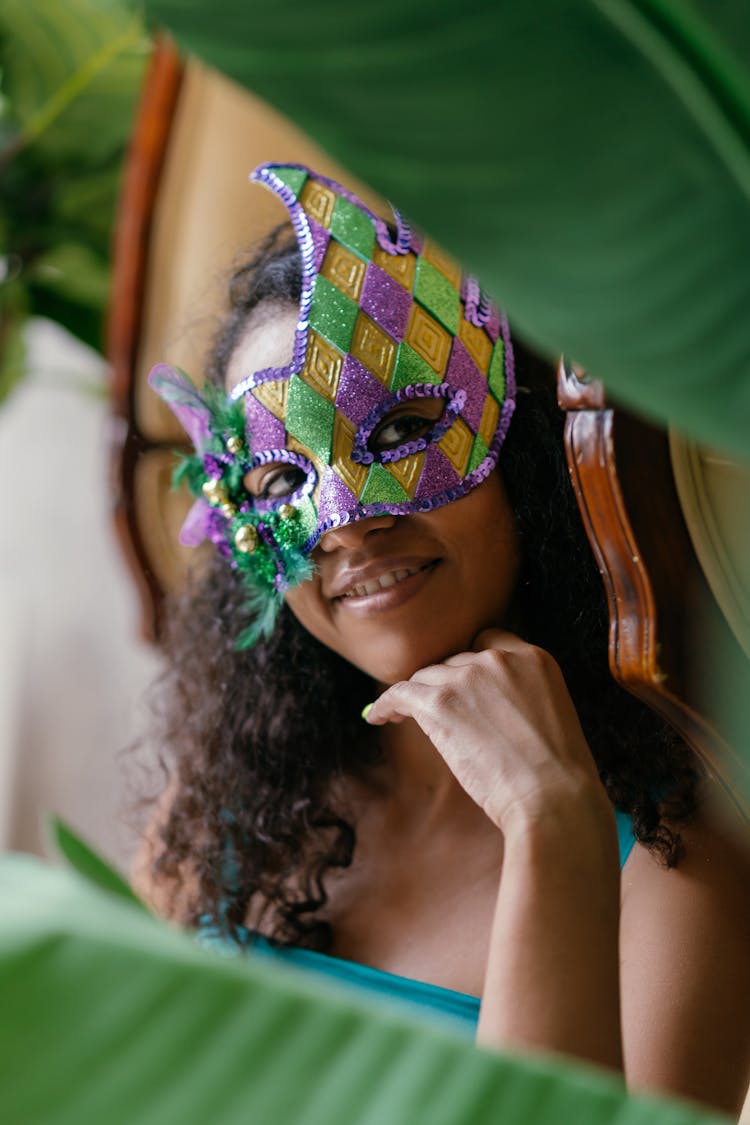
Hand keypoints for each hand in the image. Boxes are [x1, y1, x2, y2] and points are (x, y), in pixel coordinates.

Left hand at [364, 629, 607, 833]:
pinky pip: (400, 693)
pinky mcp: (439, 702)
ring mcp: (467, 677)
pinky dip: (386, 704)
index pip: (487, 643)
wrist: (553, 798)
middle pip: (453, 661)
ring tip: (400, 714)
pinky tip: (376, 717)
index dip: (469, 664)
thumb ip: (520, 695)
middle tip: (434, 711)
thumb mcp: (550, 713)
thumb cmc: (558, 774)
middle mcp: (499, 658)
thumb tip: (483, 707)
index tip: (459, 683)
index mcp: (533, 657)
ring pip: (427, 677)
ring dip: (417, 697)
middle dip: (445, 685)